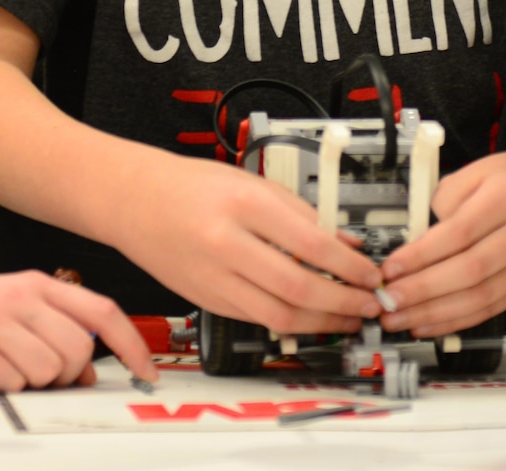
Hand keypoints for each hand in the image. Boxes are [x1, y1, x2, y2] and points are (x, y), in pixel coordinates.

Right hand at [0, 271, 156, 391]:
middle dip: (68, 373)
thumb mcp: (18, 313)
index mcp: (38, 285)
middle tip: (45, 374)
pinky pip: (14, 383)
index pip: (101, 311)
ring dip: (34, 382)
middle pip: (78, 349)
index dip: (130, 343)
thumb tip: (90, 373)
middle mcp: (20, 298)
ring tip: (10, 369)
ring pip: (49, 370)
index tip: (145, 368)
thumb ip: (58, 333)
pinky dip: (6, 387)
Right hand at [111, 147, 382, 334]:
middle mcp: (227, 244)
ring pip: (278, 316)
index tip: (371, 274)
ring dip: (322, 323)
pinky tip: (311, 317)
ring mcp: (213, 278)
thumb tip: (347, 242)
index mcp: (244, 204)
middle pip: (298, 288)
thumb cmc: (193, 185)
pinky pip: (255, 319)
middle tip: (370, 304)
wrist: (134, 200)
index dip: (349, 266)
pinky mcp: (205, 300)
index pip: (311, 244)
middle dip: (344, 302)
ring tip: (348, 318)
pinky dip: (289, 322)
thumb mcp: (253, 182)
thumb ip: (302, 213)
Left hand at [373, 147, 505, 337]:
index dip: (422, 256)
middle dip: (424, 291)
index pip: (460, 232)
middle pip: (471, 270)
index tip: (391, 269)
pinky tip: (430, 323)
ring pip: (482, 297)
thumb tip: (418, 243)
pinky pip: (491, 309)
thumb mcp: (475, 170)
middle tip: (389, 301)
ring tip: (402, 319)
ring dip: (436, 314)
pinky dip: (457, 320)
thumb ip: (444, 201)